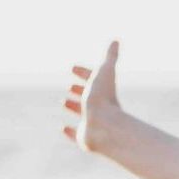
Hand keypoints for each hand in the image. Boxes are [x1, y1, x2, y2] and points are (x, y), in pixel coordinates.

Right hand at [61, 39, 127, 153]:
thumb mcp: (104, 72)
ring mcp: (92, 123)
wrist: (103, 127)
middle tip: (70, 86)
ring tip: (63, 102)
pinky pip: (76, 134)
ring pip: (82, 114)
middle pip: (89, 96)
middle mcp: (99, 108)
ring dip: (73, 106)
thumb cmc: (103, 99)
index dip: (84, 72)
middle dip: (79, 90)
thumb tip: (115, 40)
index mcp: (103, 92)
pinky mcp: (85, 138)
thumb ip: (110, 56)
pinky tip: (63, 127)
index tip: (72, 67)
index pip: (93, 79)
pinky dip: (70, 131)